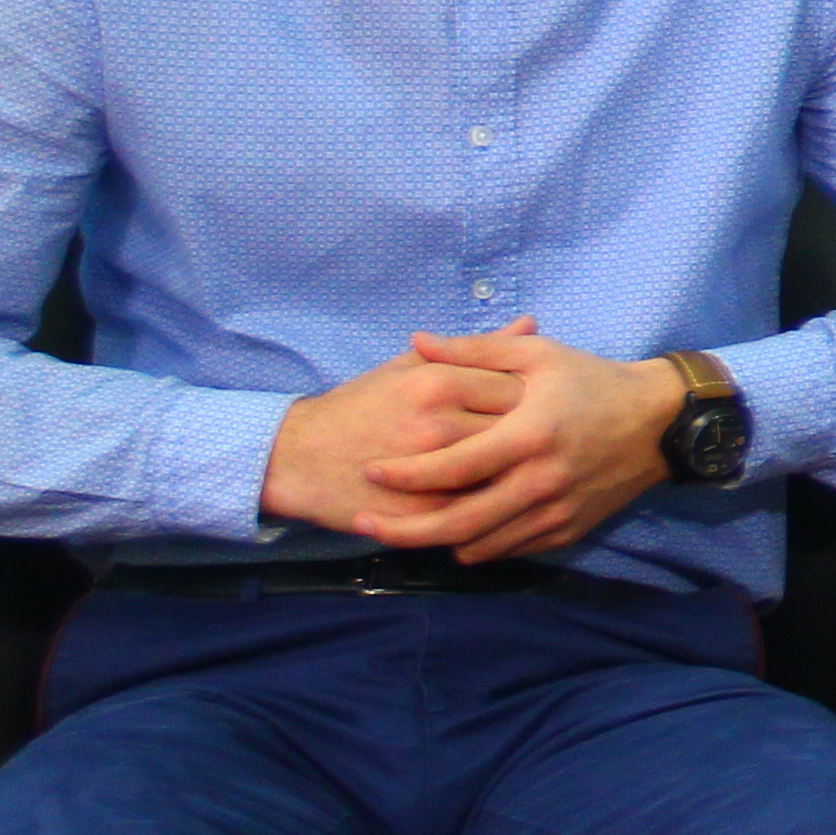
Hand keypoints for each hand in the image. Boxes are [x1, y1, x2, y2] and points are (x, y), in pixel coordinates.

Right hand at [259, 348, 516, 535]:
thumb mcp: (411, 367)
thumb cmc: (360, 406)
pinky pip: (480, 509)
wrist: (298, 458)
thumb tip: (531, 322)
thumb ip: (475, 348)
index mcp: (438, 382)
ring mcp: (431, 472)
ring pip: (505, 472)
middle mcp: (438, 424)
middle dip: (533, 435)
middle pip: (519, 430)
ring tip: (520, 465)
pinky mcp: (423, 511)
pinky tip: (499, 495)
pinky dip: (496, 503)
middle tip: (537, 438)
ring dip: (519, 471)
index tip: (536, 405)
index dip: (536, 399)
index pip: (518, 386)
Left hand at [350, 322, 685, 562]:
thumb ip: (474, 351)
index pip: (453, 467)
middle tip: (366, 522)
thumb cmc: (594, 381)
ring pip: (480, 546)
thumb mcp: (538, 356)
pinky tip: (459, 531)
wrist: (661, 422)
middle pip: (457, 523)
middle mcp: (541, 481)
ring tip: (406, 528)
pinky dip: (478, 545)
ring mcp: (556, 510)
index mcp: (530, 435)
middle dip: (402, 529)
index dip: (405, 475)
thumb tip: (417, 341)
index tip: (372, 472)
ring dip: (437, 542)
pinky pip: (510, 550)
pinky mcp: (568, 529)